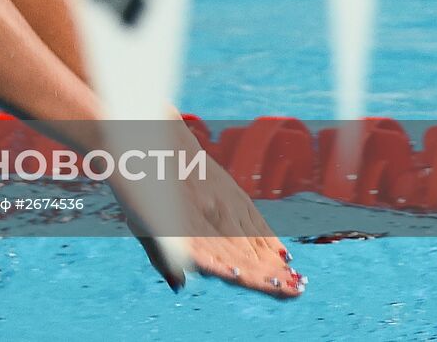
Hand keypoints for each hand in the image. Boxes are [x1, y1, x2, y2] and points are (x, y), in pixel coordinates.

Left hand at [112, 128, 303, 297]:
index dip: (247, 276)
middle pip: (243, 251)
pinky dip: (269, 238)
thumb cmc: (142, 191)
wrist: (154, 144)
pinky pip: (254, 218)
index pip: (221, 258)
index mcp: (184, 227)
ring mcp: (221, 202)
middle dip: (269, 274)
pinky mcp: (230, 192)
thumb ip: (160, 256)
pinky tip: (282, 254)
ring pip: (253, 237)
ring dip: (274, 260)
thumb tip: (178, 284)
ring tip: (295, 280)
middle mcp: (207, 214)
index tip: (270, 290)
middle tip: (295, 292)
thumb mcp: (141, 224)